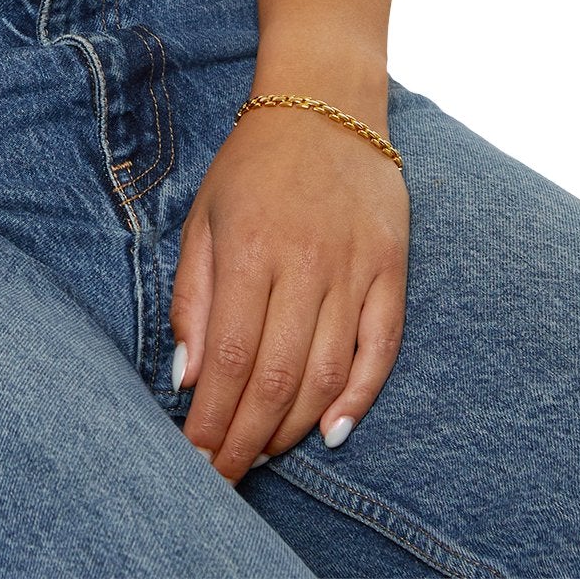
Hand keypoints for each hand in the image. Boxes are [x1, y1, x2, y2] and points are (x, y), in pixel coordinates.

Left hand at [170, 95, 409, 482]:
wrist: (325, 103)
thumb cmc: (253, 165)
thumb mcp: (204, 217)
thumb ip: (193, 297)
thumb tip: (187, 376)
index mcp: (249, 249)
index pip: (230, 357)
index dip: (213, 418)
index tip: (196, 457)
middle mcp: (305, 263)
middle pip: (277, 377)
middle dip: (247, 438)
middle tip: (225, 476)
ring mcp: (354, 268)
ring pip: (327, 373)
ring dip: (294, 426)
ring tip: (264, 454)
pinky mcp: (392, 269)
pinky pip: (381, 349)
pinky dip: (359, 397)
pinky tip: (332, 431)